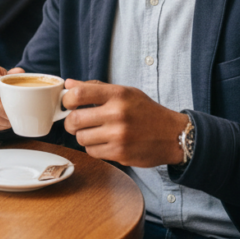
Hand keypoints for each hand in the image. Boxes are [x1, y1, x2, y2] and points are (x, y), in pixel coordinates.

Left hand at [63, 80, 188, 167]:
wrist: (172, 135)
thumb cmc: (145, 112)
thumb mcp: (125, 92)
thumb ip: (96, 88)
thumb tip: (68, 84)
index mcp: (118, 94)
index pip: (79, 94)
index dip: (67, 100)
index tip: (68, 104)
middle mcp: (118, 114)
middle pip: (74, 120)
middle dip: (70, 122)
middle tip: (76, 122)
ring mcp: (119, 135)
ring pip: (81, 138)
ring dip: (83, 136)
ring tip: (94, 132)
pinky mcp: (120, 153)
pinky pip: (92, 152)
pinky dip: (94, 148)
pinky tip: (105, 142)